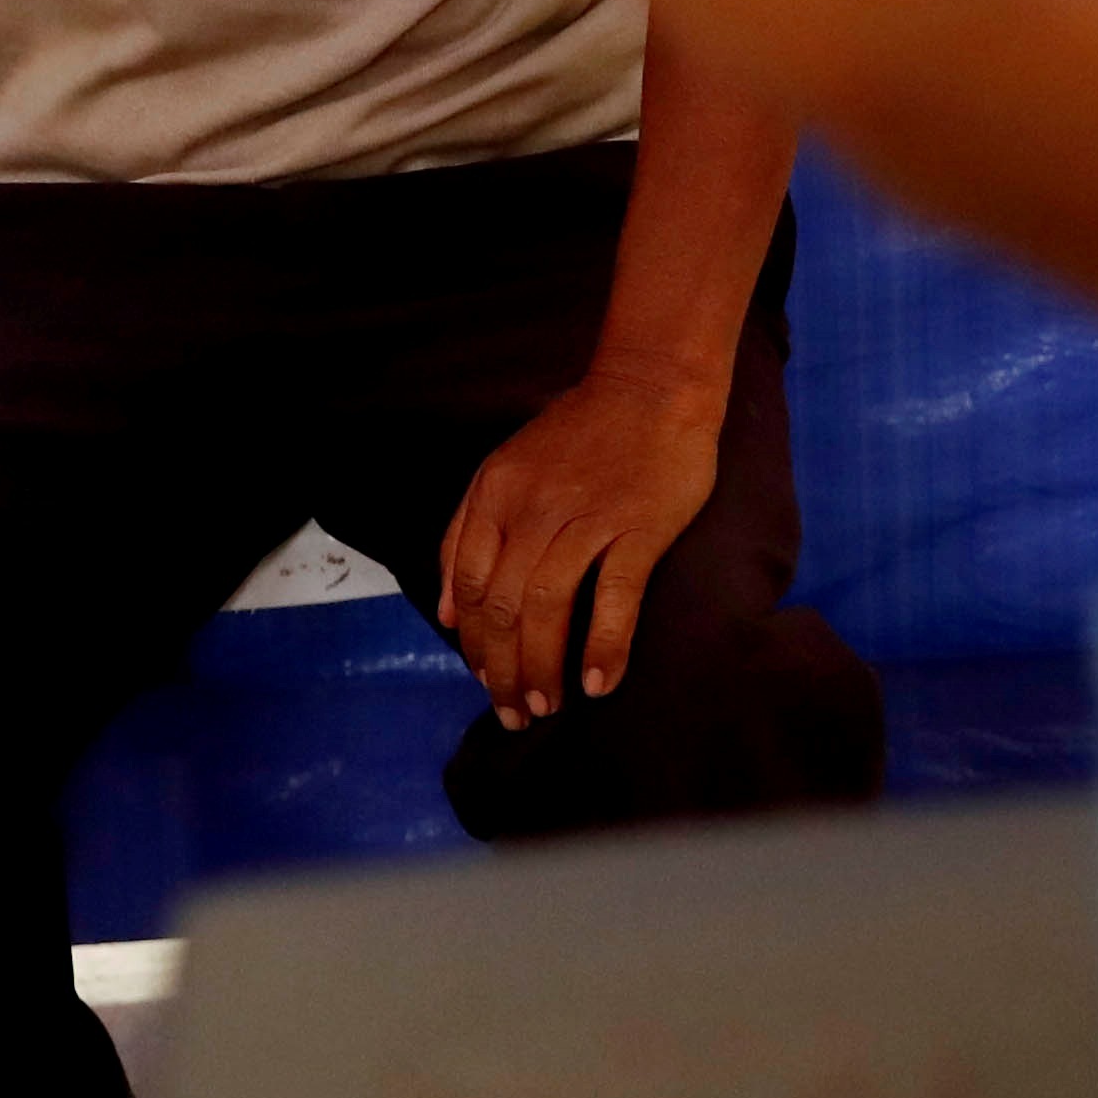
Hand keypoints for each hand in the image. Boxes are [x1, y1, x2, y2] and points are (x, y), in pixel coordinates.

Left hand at [438, 366, 726, 723]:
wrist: (651, 385)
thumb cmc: (580, 431)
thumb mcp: (505, 469)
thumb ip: (467, 533)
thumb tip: (446, 612)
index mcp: (494, 495)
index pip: (468, 586)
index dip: (473, 644)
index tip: (485, 681)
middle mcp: (532, 509)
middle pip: (502, 606)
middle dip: (503, 670)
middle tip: (515, 712)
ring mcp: (586, 518)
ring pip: (547, 606)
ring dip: (543, 667)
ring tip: (547, 705)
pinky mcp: (638, 527)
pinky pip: (615, 596)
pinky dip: (603, 644)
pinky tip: (598, 682)